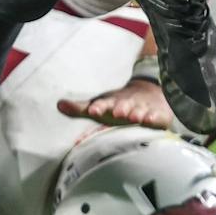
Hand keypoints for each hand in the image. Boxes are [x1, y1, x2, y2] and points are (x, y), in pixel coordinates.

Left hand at [58, 77, 174, 130]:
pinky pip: (156, 116)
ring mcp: (142, 109)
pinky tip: (150, 120)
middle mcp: (127, 104)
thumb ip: (81, 108)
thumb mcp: (102, 106)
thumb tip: (59, 105)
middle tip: (117, 113)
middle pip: (124, 106)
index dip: (100, 106)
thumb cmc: (119, 106)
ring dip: (137, 113)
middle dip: (121, 109)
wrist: (149, 94)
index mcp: (112, 102)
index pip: (104, 103)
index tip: (94, 110)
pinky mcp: (156, 115)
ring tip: (134, 117)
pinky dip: (153, 118)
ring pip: (140, 110)